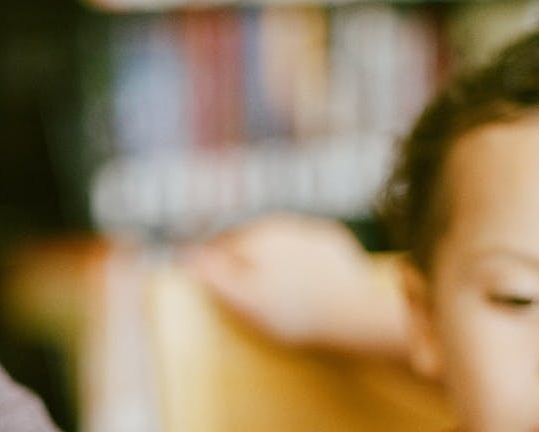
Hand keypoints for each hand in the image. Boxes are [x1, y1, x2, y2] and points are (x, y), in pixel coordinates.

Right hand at [186, 213, 409, 359]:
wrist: (353, 313)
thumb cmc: (294, 312)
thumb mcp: (244, 300)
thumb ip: (213, 275)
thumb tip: (185, 255)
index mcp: (254, 238)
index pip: (220, 246)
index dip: (210, 263)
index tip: (209, 282)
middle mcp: (281, 225)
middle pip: (250, 240)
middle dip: (241, 257)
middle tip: (240, 286)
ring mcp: (309, 231)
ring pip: (279, 240)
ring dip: (271, 255)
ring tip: (271, 284)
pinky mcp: (333, 242)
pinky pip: (308, 247)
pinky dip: (301, 258)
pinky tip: (302, 278)